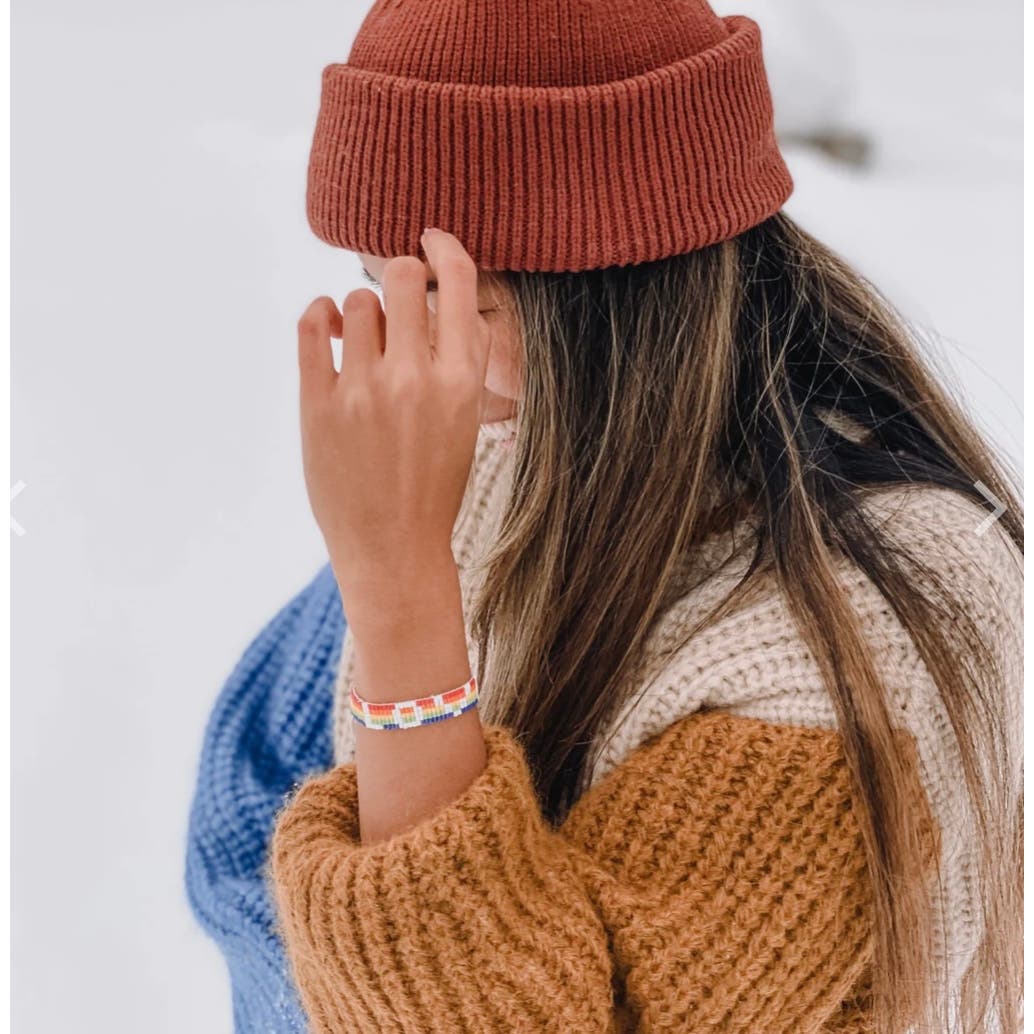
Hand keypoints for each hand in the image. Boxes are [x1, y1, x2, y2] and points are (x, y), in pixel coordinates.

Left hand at [297, 228, 490, 609]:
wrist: (394, 549)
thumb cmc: (434, 486)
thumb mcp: (468, 422)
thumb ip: (464, 361)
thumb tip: (449, 303)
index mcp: (462, 380)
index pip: (457, 280)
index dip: (442, 246)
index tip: (429, 239)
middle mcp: (414, 377)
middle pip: (400, 274)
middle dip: (399, 274)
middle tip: (395, 295)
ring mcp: (363, 390)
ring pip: (357, 299)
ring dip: (362, 311)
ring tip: (364, 339)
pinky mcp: (319, 404)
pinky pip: (312, 324)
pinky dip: (320, 313)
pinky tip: (330, 327)